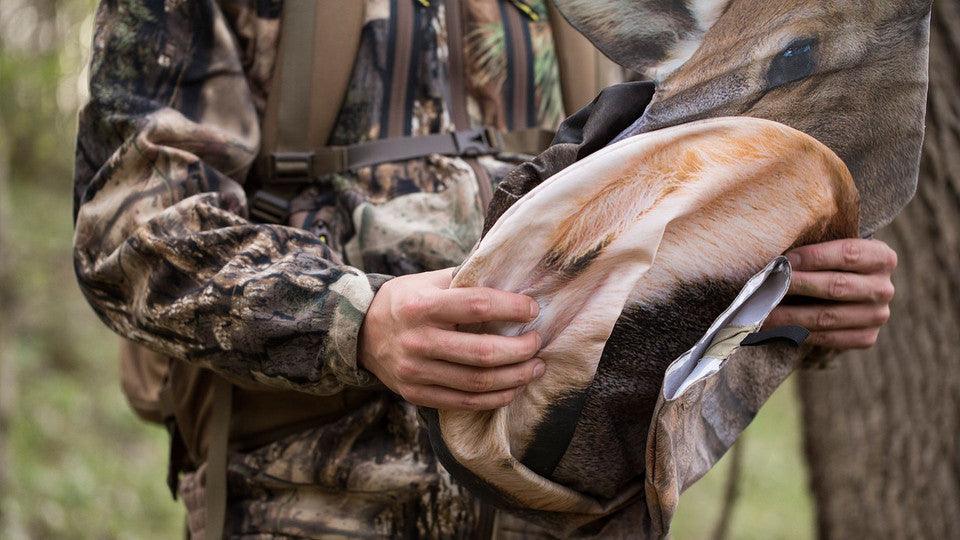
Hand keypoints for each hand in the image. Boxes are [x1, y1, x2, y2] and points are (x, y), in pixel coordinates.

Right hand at [359, 268, 543, 410]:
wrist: (361, 333)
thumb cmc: (406, 301)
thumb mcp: (428, 281)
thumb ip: (465, 279)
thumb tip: (512, 274)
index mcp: (422, 306)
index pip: (477, 305)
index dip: (512, 308)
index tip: (532, 309)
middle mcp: (417, 341)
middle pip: (483, 352)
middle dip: (521, 349)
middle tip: (538, 342)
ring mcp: (415, 371)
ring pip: (478, 382)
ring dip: (516, 376)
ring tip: (536, 367)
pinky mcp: (416, 394)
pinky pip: (464, 402)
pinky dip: (495, 398)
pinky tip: (513, 388)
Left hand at [765, 239, 896, 349]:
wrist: (846, 293)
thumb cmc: (829, 263)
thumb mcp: (830, 247)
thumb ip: (812, 247)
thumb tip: (775, 257)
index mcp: (882, 257)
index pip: (848, 253)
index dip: (813, 256)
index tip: (783, 261)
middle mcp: (884, 288)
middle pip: (836, 286)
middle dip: (795, 285)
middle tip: (764, 287)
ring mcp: (878, 316)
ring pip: (827, 316)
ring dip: (789, 315)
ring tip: (760, 311)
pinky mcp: (866, 338)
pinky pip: (827, 338)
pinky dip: (797, 333)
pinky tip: (774, 328)